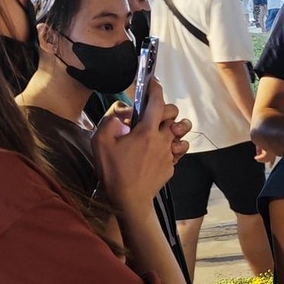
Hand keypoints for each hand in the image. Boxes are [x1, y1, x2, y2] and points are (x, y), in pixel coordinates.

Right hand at [96, 82, 180, 210]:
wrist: (130, 200)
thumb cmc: (113, 171)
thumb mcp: (101, 142)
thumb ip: (111, 120)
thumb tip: (122, 112)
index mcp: (146, 131)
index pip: (156, 102)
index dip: (155, 89)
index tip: (152, 83)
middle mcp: (162, 139)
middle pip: (174, 115)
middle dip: (165, 109)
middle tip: (152, 113)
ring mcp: (169, 153)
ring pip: (181, 132)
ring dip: (175, 127)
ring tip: (164, 130)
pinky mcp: (172, 166)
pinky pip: (179, 149)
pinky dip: (173, 145)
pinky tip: (162, 149)